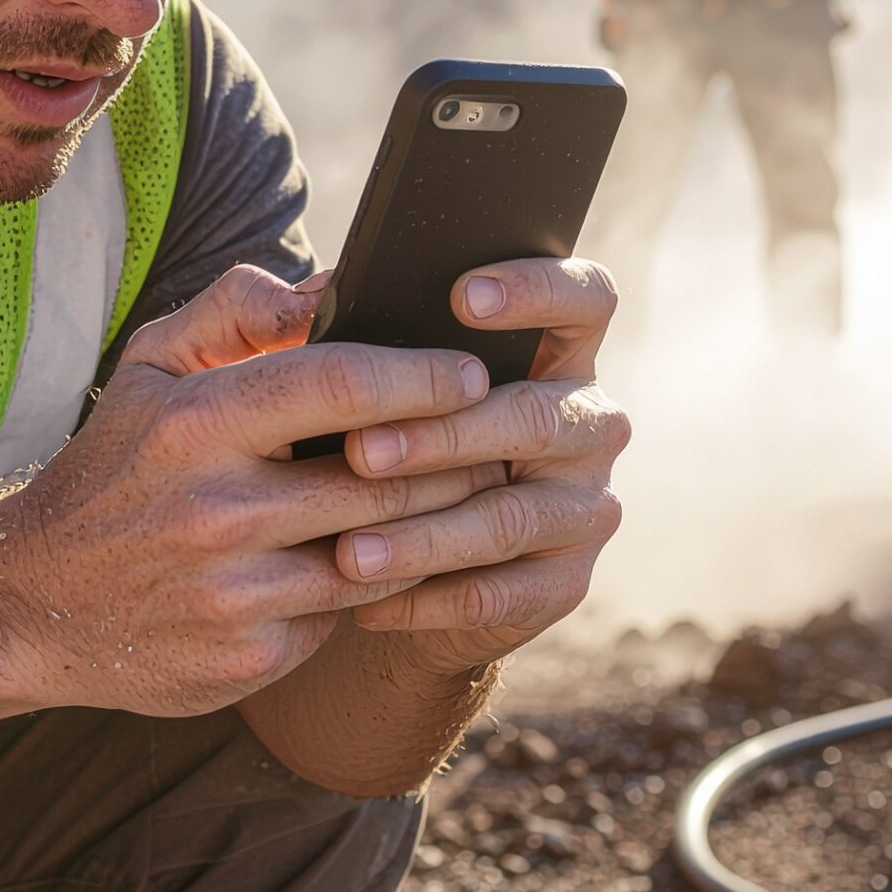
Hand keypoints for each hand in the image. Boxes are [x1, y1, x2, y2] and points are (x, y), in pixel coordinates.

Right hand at [0, 266, 510, 717]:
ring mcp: (234, 594)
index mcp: (195, 424)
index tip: (469, 373)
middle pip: (384, 475)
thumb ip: (236, 310)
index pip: (340, 383)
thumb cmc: (113, 470)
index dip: (422, 376)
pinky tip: (392, 562)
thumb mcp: (151, 368)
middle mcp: (215, 511)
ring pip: (382, 552)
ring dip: (435, 525)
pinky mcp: (249, 659)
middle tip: (498, 435)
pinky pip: (347, 615)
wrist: (31, 605)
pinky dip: (373, 585)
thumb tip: (331, 285)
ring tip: (469, 494)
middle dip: (455, 453)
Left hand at [331, 258, 630, 673]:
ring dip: (423, 533)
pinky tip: (365, 601)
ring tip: (348, 550)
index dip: (538, 289)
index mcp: (551, 356)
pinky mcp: (563, 584)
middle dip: (443, 434)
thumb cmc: (372, 442)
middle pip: (538, 417)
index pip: (585, 299)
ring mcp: (583, 508)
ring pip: (510, 517)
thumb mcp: (353, 383)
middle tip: (358, 451)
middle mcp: (586, 425)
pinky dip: (426, 598)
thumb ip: (336, 330)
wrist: (397, 567)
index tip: (462, 296)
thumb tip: (306, 303)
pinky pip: (499, 593)